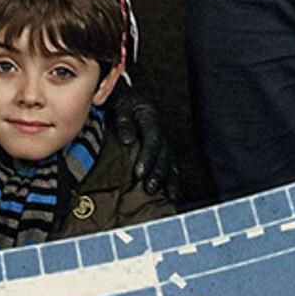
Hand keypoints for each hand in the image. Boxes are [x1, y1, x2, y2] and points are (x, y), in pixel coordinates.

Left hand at [107, 78, 178, 199]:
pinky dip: (173, 181)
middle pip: (164, 155)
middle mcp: (161, 132)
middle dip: (158, 173)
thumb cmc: (122, 105)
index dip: (147, 158)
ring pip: (171, 163)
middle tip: (149, 187)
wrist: (126, 100)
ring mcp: (165, 142)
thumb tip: (127, 141)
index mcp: (151, 119)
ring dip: (168, 180)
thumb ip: (124, 123)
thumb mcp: (120, 108)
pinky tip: (172, 195)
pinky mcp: (164, 152)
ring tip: (165, 195)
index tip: (139, 173)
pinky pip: (172, 168)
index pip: (153, 140)